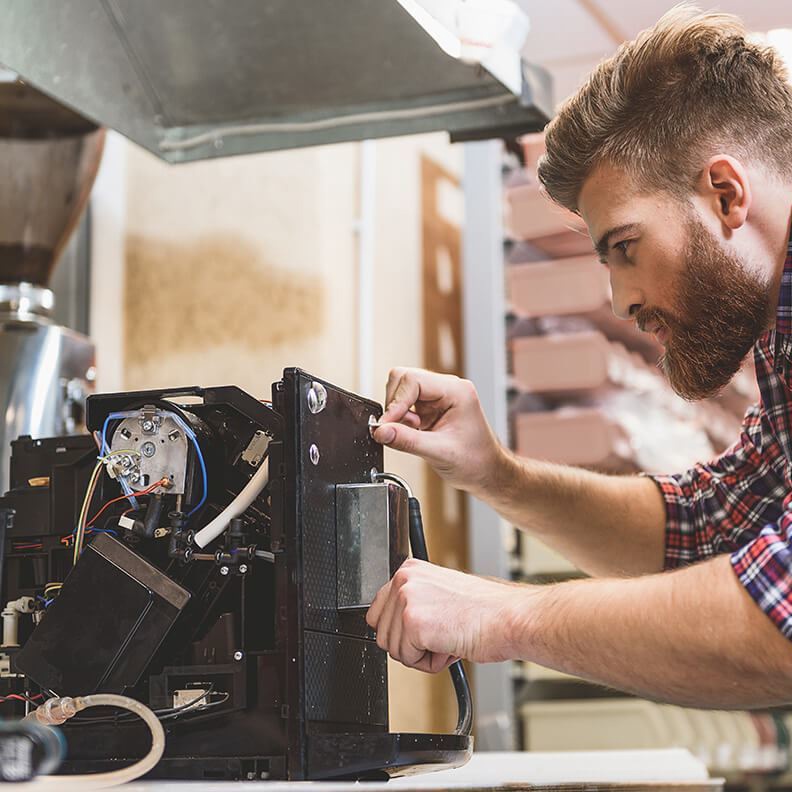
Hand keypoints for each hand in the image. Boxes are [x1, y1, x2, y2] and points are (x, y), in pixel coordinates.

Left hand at [365, 558, 523, 672]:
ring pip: (393, 649)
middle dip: (411, 645)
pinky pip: (408, 660)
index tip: (422, 631)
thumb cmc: (485, 612)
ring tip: (449, 638)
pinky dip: (430, 663)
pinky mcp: (413, 622)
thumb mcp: (440, 596)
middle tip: (442, 635)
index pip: (378, 611)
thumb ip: (415, 604)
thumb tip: (393, 627)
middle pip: (382, 633)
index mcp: (410, 570)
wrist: (509, 618)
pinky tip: (450, 646)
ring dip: (422, 655)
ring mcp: (406, 599)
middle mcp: (404, 579)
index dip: (400, 631)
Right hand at [371, 368, 503, 494]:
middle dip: (395, 405)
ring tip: (414, 430)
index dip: (395, 402)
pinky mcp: (431, 406)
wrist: (486, 472)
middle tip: (401, 428)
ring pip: (401, 389)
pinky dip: (402, 418)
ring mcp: (438, 395)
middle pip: (403, 378)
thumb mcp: (439, 453)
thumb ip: (406, 440)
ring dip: (399, 412)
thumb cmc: (476, 461)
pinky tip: (415, 431)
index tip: (386, 424)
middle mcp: (447, 388)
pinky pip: (405, 403)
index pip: (413, 380)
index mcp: (456, 391)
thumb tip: (380, 431)